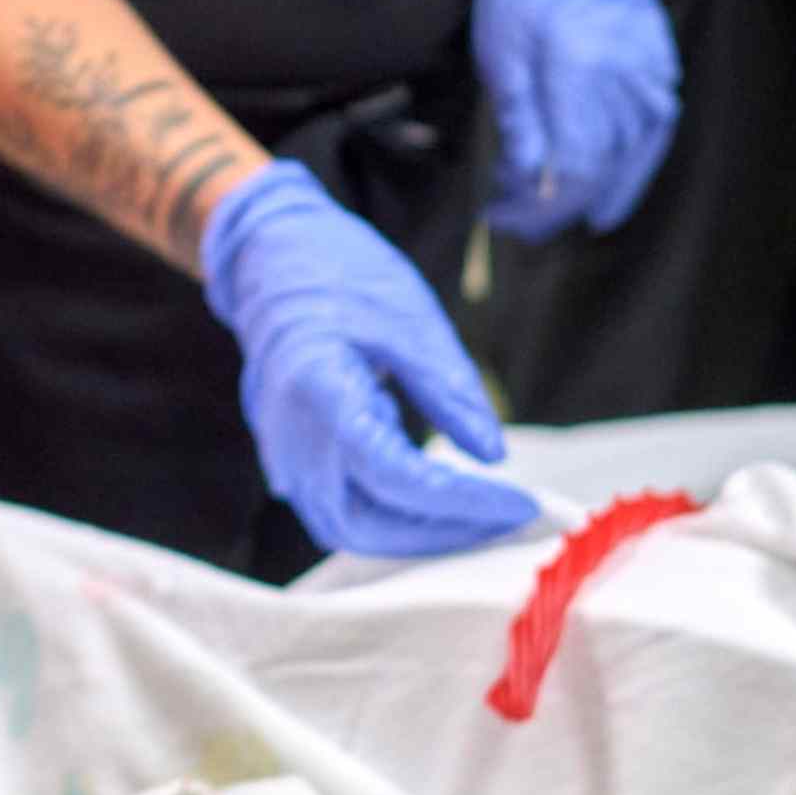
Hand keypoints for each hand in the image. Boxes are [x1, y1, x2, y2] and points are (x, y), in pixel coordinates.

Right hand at [197, 163, 541, 559]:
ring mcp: (283, 455)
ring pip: (350, 529)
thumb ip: (451, 393)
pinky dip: (393, 517)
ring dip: (418, 534)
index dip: (460, 501)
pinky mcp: (293, 461)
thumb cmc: (342, 276)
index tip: (522, 503)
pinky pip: (341, 510)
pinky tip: (441, 501)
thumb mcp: (412, 322)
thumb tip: (494, 457)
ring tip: (482, 515)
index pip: (394, 476)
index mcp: (318, 394)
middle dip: (442, 533)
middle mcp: (291, 439)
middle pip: (365, 525)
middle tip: (510, 518)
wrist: (272, 260)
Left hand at [473, 0, 680, 241]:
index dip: (538, 205)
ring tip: (562, 218)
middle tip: (520, 225)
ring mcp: (650, 68)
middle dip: (557, 205)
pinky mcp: (660, 63)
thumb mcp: (501, 51)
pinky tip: (612, 191)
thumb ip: (520, 122)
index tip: (504, 219)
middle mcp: (626, 74)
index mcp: (580, 68)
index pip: (569, 165)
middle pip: (599, 165)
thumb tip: (526, 185)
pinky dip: (634, 165)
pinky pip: (654, 129)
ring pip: (631, 153)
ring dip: (597, 192)